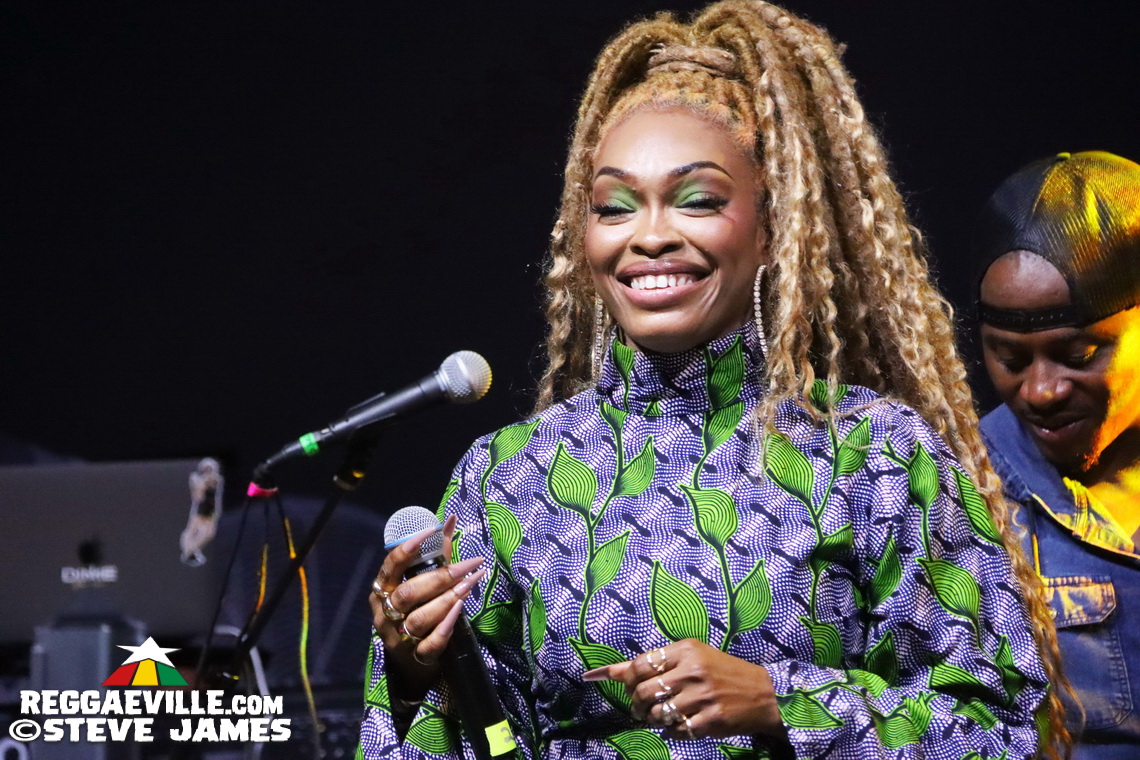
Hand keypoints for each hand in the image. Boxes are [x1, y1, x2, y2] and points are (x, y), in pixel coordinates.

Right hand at [370, 515, 484, 680]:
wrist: (411, 663)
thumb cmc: (417, 610)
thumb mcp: (422, 582)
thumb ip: (436, 554)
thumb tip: (450, 519)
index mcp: (383, 589)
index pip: (390, 567)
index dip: (407, 548)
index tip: (431, 531)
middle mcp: (385, 613)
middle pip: (408, 593)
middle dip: (440, 577)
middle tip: (470, 564)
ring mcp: (398, 637)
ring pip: (420, 618)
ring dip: (447, 599)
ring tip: (470, 584)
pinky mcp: (415, 657)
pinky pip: (430, 643)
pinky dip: (445, 627)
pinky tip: (460, 610)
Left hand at [584, 639, 785, 740]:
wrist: (764, 694)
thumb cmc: (724, 672)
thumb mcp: (695, 656)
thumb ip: (660, 662)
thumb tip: (617, 672)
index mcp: (686, 650)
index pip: (640, 663)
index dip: (617, 675)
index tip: (593, 678)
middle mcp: (692, 670)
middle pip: (643, 691)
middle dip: (634, 704)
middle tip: (638, 709)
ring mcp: (701, 697)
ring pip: (656, 714)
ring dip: (652, 719)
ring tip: (662, 716)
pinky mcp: (709, 720)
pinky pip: (674, 731)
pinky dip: (671, 731)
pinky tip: (680, 725)